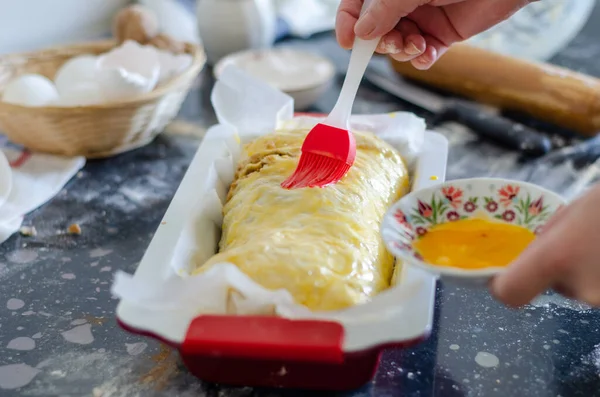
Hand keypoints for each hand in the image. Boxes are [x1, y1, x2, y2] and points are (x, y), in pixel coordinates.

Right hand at [336, 0, 534, 69]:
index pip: (357, 4)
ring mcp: (422, 17)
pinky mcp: (442, 33)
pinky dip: (422, 59)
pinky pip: (422, 54)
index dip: (348, 22)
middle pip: (374, 29)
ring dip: (403, 51)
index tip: (348, 43)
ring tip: (417, 45)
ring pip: (397, 44)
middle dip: (381, 41)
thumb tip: (361, 32)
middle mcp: (402, 1)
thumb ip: (383, 9)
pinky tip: (428, 54)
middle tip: (395, 42)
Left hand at [492, 184, 599, 306]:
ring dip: (586, 273)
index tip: (507, 274)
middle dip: (560, 270)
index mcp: (556, 258)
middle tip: (581, 244)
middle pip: (553, 288)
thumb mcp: (568, 214)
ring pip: (580, 290)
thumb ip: (544, 243)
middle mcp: (580, 288)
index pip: (509, 293)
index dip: (505, 285)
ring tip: (599, 245)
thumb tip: (529, 260)